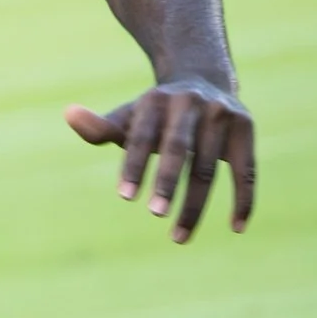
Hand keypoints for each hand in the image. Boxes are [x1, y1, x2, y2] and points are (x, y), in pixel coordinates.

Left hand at [65, 77, 254, 241]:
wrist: (203, 79)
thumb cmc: (155, 113)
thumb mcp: (129, 117)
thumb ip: (100, 127)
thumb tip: (70, 114)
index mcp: (156, 101)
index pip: (142, 137)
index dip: (134, 166)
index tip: (124, 197)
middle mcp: (191, 103)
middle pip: (179, 149)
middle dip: (167, 183)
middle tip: (154, 214)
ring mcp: (222, 115)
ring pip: (209, 167)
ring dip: (195, 205)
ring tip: (178, 238)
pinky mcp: (246, 129)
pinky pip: (246, 170)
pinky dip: (244, 199)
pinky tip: (237, 227)